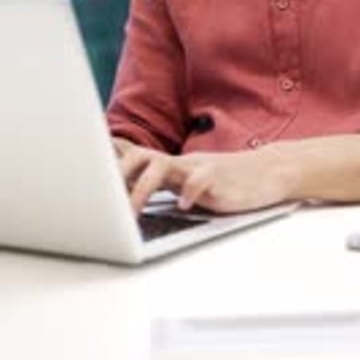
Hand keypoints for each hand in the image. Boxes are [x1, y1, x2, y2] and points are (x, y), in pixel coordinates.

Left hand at [114, 141, 295, 215]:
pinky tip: (183, 207)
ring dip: (143, 188)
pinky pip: (200, 181)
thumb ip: (162, 178)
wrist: (268, 172)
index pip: (135, 154)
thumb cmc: (225, 180)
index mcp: (172, 165)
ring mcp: (199, 168)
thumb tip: (129, 179)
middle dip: (118, 174)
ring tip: (131, 212)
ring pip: (164, 167)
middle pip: (142, 156)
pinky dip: (189, 193)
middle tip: (101, 200)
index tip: (83, 166)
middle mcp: (181, 163)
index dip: (108, 158)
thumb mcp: (189, 179)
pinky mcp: (218, 179)